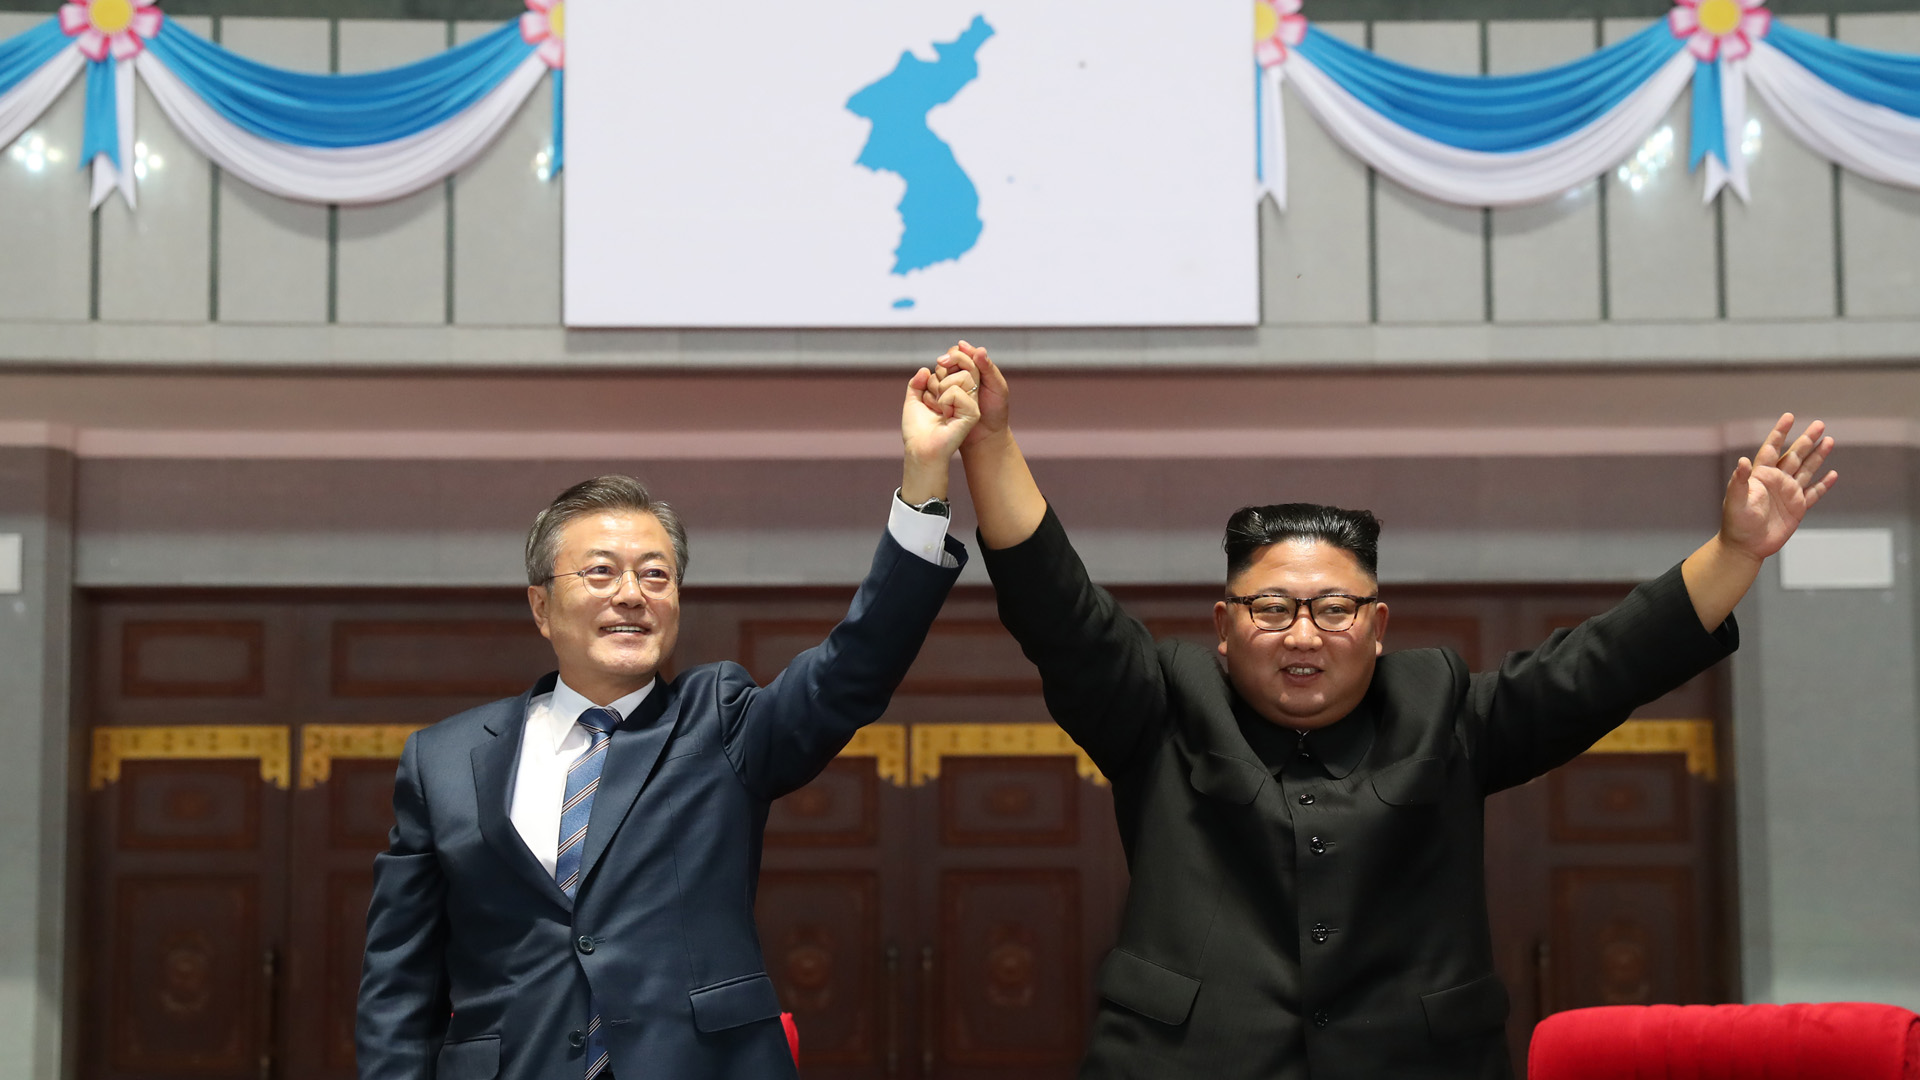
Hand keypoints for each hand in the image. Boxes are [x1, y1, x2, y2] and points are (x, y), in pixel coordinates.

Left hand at [900, 365, 980, 503]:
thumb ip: (918, 383)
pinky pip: (957, 392)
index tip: (928, 395)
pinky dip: (945, 401)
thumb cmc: (917, 430)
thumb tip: (925, 369)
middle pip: (960, 368)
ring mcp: (971, 405)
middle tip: (934, 403)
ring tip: (940, 410)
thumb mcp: (913, 400)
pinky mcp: (973, 413)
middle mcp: (966, 397)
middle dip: (938, 382)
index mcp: (955, 393)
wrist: (920, 448)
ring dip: (942, 392)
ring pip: (963, 376)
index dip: (936, 375)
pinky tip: (945, 416)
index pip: (953, 367)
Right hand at [932, 340, 1008, 449]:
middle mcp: (961, 375)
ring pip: (936, 375)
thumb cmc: (996, 411)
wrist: (985, 436)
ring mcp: (950, 387)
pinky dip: (932, 391)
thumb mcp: (997, 387)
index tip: (947, 361)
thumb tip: (979, 349)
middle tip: (946, 373)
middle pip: (945, 362)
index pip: (960, 352)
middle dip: (945, 367)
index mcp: (976, 368)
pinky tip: (939, 400)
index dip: (953, 355)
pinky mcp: (941, 399)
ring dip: (939, 381)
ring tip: (945, 392)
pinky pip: (930, 389)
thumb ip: (988, 368)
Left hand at [1719, 413, 1838, 561]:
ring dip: (1818, 456)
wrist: (1745, 546)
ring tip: (1829, 440)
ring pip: (1806, 470)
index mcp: (1760, 476)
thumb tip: (1742, 461)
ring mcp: (1788, 493)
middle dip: (1806, 440)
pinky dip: (1823, 484)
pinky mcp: (1797, 508)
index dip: (1780, 433)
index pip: (1771, 449)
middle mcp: (1776, 481)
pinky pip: (1814, 493)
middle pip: (1794, 455)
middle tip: (1820, 424)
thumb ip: (1739, 481)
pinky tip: (1832, 474)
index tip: (1789, 417)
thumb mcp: (1735, 500)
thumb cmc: (1736, 523)